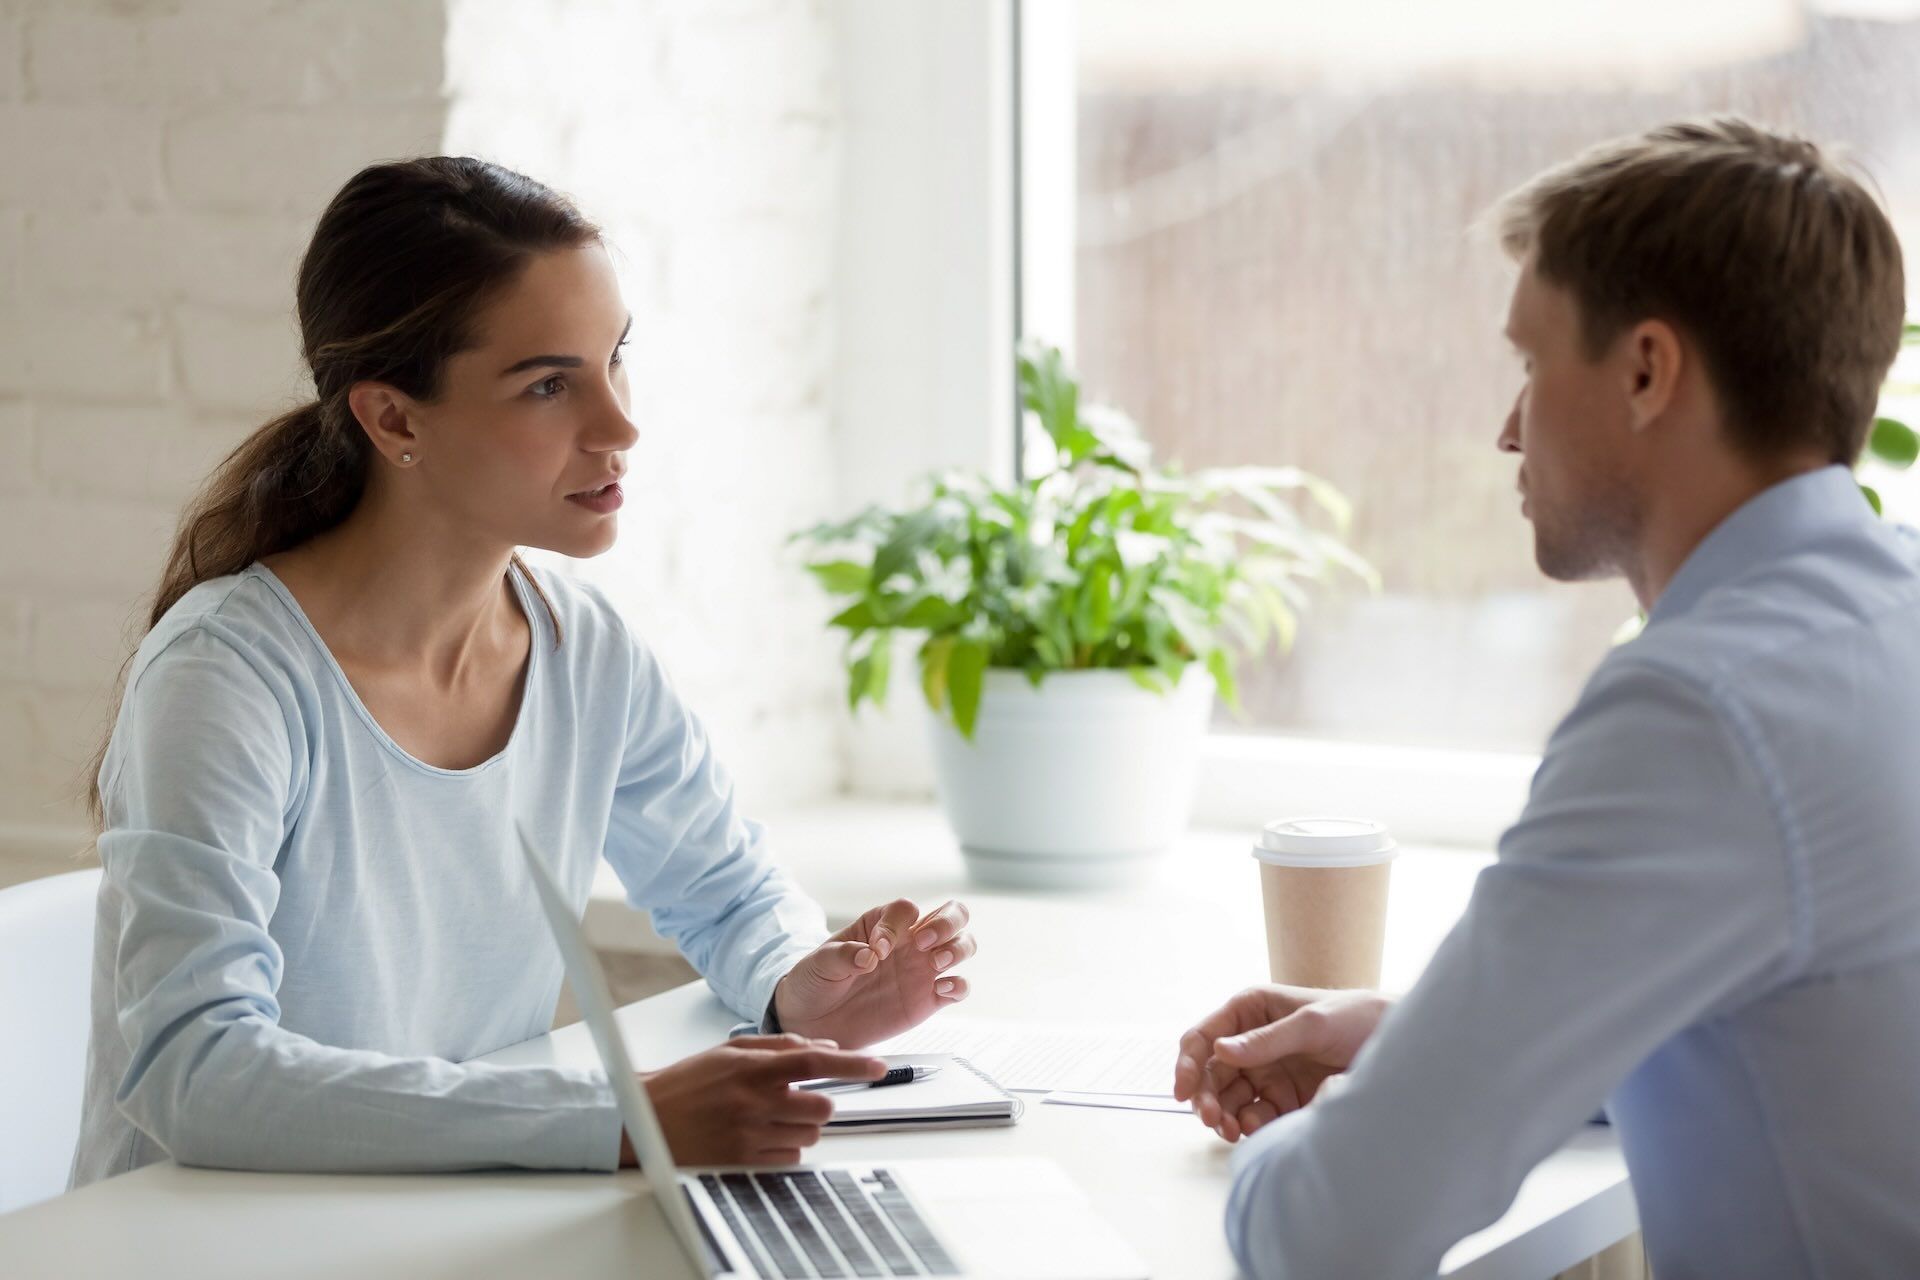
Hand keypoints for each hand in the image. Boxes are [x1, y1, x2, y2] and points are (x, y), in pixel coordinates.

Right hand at [620, 1035, 886, 1166]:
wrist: (645, 1118)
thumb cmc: (689, 1082)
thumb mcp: (731, 1051)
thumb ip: (781, 1046)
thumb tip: (828, 1048)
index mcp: (753, 1068)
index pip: (816, 1062)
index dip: (853, 1065)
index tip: (878, 1067)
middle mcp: (754, 1101)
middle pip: (821, 1108)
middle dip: (818, 1104)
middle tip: (796, 1100)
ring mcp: (749, 1135)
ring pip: (808, 1136)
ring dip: (799, 1127)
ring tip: (767, 1118)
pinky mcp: (743, 1163)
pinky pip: (789, 1160)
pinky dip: (784, 1150)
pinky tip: (758, 1137)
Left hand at [773, 898, 974, 1047]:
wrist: (813, 1022)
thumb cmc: (815, 983)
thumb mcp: (819, 964)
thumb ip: (843, 955)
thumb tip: (868, 955)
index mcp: (882, 925)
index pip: (905, 909)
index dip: (896, 924)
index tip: (877, 950)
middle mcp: (909, 943)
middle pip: (952, 914)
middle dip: (947, 922)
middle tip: (923, 943)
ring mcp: (922, 970)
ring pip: (963, 945)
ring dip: (958, 949)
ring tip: (935, 965)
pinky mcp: (928, 1000)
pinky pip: (959, 987)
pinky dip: (959, 986)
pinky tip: (942, 991)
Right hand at [1172, 984, 1391, 1142]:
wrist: (1396, 1043)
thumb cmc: (1355, 1018)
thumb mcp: (1312, 1024)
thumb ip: (1267, 1040)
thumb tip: (1220, 1051)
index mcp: (1249, 1011)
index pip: (1204, 1037)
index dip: (1187, 1064)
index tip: (1182, 1091)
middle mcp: (1251, 1042)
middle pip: (1211, 1074)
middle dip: (1206, 1098)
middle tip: (1213, 1121)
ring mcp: (1266, 1071)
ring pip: (1228, 1099)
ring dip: (1223, 1116)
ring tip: (1232, 1131)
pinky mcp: (1283, 1098)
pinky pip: (1254, 1115)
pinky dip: (1248, 1125)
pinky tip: (1254, 1130)